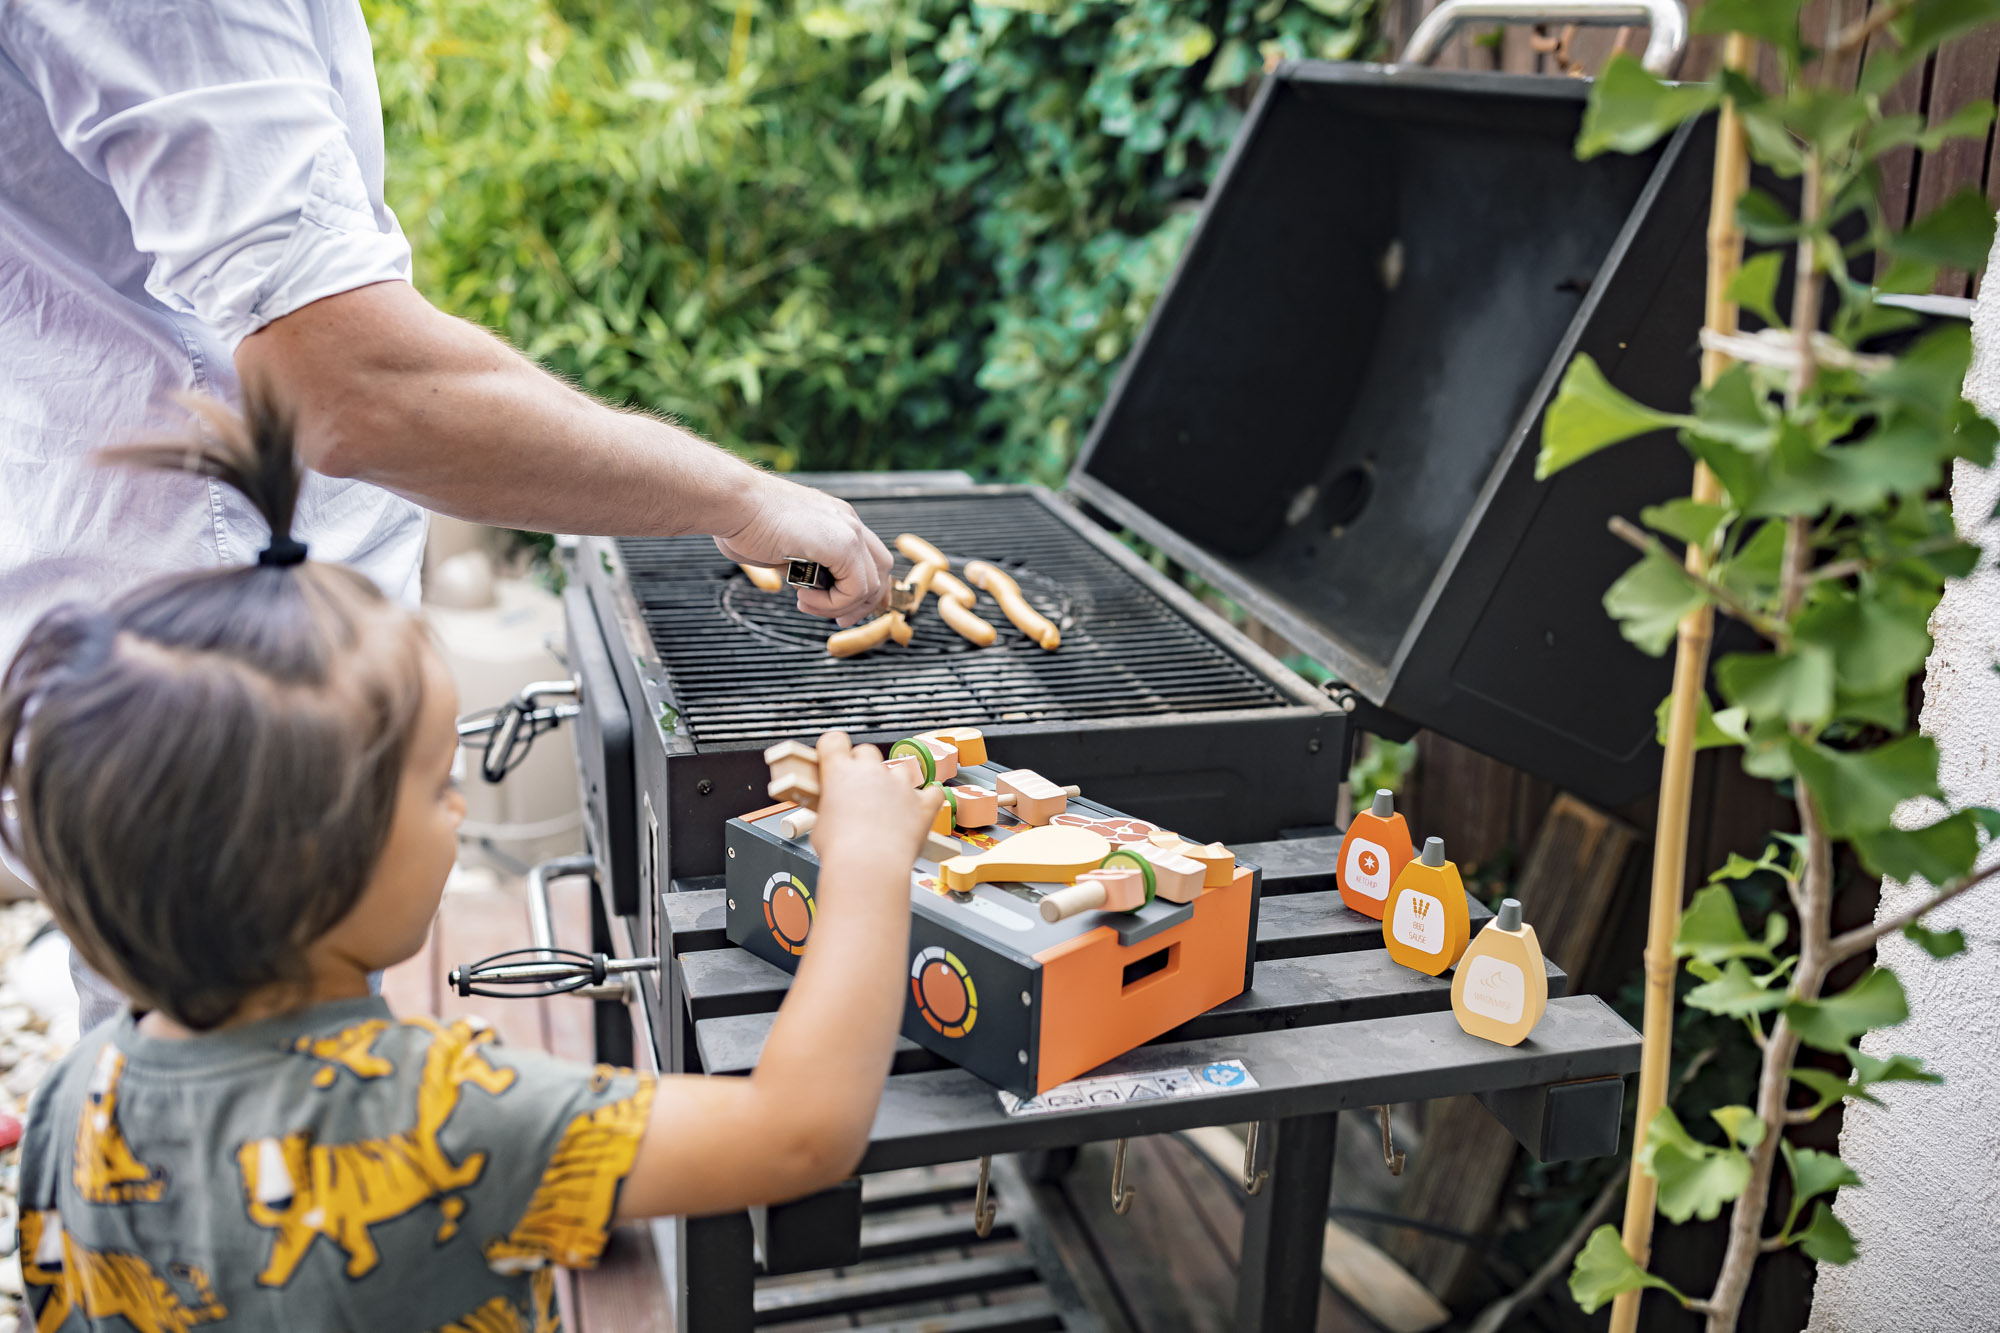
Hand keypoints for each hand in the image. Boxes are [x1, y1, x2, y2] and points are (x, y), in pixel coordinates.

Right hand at [714, 474, 892, 626]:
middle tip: (838, 619)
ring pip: (870, 585)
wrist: (729, 501)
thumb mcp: (780, 550)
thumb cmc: (741, 522)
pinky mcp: (842, 544)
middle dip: (863, 602)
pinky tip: (803, 597)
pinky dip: (834, 603)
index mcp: (835, 519)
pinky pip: (856, 589)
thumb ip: (802, 566)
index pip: (869, 559)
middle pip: (881, 571)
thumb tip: (808, 587)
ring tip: (805, 604)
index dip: (861, 590)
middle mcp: (847, 521)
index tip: (841, 611)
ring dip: (840, 605)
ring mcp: (848, 530)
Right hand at [809, 733, 944, 878]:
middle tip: (859, 791)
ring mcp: (900, 784)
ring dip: (895, 782)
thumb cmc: (840, 851)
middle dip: (863, 767)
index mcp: (839, 771)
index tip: (834, 759)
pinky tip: (920, 808)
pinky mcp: (922, 802)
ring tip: (888, 807)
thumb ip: (830, 808)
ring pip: (900, 768)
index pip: (833, 740)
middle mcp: (871, 771)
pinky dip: (929, 798)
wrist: (869, 866)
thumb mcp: (820, 824)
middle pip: (866, 751)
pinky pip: (934, 792)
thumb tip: (834, 811)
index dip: (833, 749)